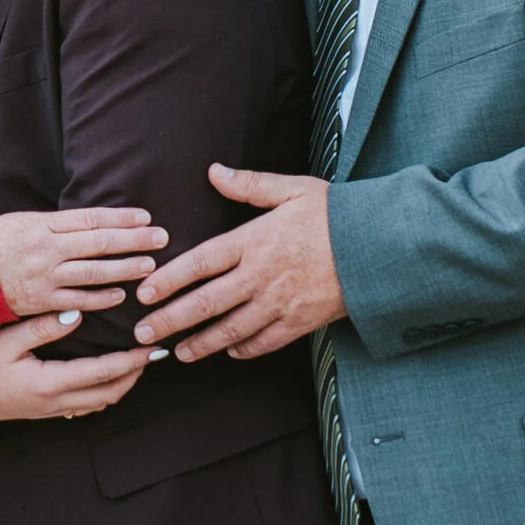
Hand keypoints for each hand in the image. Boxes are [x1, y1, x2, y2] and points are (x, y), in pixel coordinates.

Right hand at [0, 204, 167, 317]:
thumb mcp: (22, 222)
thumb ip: (56, 225)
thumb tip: (92, 224)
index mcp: (43, 225)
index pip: (91, 218)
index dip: (121, 217)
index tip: (145, 216)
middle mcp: (47, 249)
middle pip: (99, 242)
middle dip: (133, 240)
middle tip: (161, 237)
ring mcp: (45, 277)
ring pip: (93, 272)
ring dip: (124, 269)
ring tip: (149, 265)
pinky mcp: (40, 301)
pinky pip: (77, 301)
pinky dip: (100, 298)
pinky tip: (120, 295)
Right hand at [0, 313, 155, 422]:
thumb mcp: (5, 340)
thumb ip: (43, 327)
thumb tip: (76, 314)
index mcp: (49, 383)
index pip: (104, 373)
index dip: (132, 361)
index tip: (151, 347)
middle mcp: (53, 402)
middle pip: (108, 394)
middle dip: (134, 376)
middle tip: (152, 355)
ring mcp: (45, 410)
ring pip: (96, 403)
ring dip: (119, 386)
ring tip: (133, 365)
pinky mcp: (37, 411)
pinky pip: (79, 406)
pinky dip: (99, 393)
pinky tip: (99, 379)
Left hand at [132, 164, 343, 361]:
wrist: (381, 247)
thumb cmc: (336, 214)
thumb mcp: (293, 189)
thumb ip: (250, 185)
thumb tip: (213, 171)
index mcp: (255, 240)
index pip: (200, 262)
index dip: (169, 279)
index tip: (144, 293)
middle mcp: (261, 275)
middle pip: (206, 303)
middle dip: (171, 320)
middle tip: (142, 334)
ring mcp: (280, 303)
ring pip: (231, 330)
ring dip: (200, 344)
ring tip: (177, 353)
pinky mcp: (301, 322)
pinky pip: (265, 342)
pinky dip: (244, 350)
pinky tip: (230, 353)